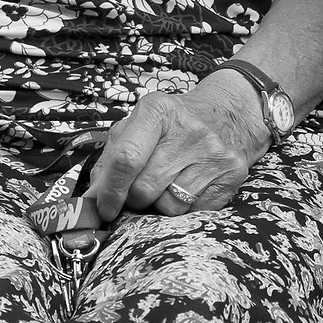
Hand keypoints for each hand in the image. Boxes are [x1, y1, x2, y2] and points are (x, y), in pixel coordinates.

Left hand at [88, 80, 269, 222]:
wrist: (228, 114)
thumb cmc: (172, 126)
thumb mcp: (137, 128)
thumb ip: (110, 160)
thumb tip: (91, 200)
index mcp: (156, 111)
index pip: (126, 160)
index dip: (110, 191)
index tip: (104, 209)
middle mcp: (188, 129)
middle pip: (144, 189)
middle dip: (134, 200)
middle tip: (140, 190)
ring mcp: (213, 152)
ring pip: (169, 206)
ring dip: (160, 204)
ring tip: (167, 184)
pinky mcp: (231, 173)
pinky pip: (194, 212)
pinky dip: (184, 208)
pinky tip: (188, 187)